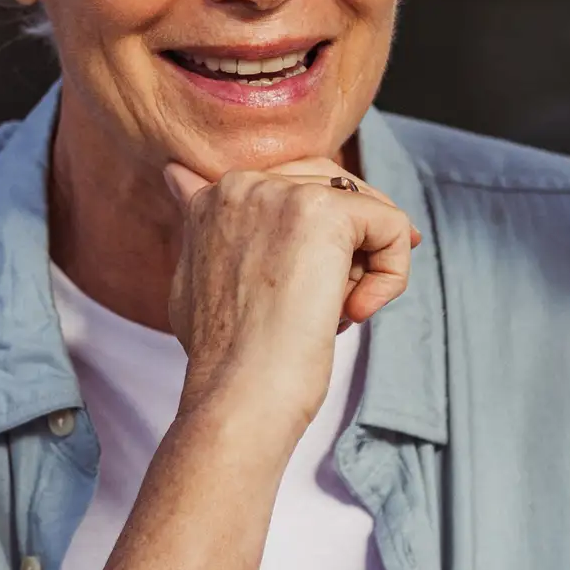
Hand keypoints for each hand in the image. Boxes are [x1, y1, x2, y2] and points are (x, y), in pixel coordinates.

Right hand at [164, 159, 418, 436]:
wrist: (238, 395)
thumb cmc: (224, 357)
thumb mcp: (194, 278)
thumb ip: (201, 228)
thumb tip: (176, 175)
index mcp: (214, 196)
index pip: (296, 190)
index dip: (320, 240)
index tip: (323, 283)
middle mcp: (244, 183)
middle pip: (336, 189)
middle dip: (348, 249)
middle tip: (335, 304)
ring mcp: (282, 194)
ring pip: (366, 209)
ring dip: (365, 268)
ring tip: (336, 312)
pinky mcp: (326, 213)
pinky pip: (392, 226)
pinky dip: (392, 275)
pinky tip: (356, 313)